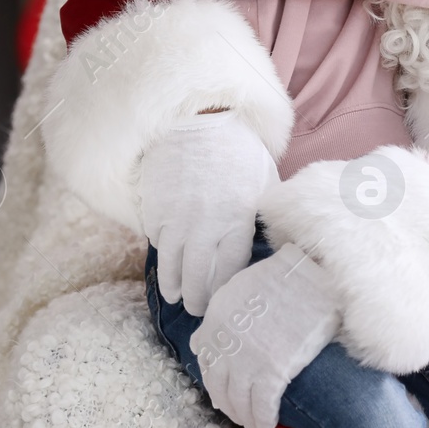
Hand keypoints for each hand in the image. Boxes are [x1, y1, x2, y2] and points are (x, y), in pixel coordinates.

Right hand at [140, 110, 276, 316]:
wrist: (197, 118)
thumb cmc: (239, 150)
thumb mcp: (265, 180)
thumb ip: (267, 214)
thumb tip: (275, 241)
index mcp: (237, 218)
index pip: (229, 268)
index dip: (225, 288)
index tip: (225, 299)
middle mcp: (204, 224)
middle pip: (197, 275)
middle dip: (197, 297)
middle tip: (197, 309)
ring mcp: (175, 217)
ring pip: (170, 264)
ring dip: (172, 284)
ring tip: (175, 296)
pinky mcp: (153, 207)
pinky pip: (155, 239)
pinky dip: (160, 251)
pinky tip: (165, 260)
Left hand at [191, 243, 339, 427]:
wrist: (317, 275)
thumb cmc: (287, 276)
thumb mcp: (242, 287)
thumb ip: (222, 314)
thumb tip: (202, 341)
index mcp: (215, 318)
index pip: (207, 359)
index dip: (215, 379)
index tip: (224, 389)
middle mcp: (225, 342)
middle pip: (219, 385)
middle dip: (228, 403)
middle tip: (238, 413)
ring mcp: (247, 360)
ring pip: (238, 401)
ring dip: (245, 417)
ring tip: (253, 424)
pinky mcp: (272, 372)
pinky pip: (262, 407)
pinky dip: (264, 421)